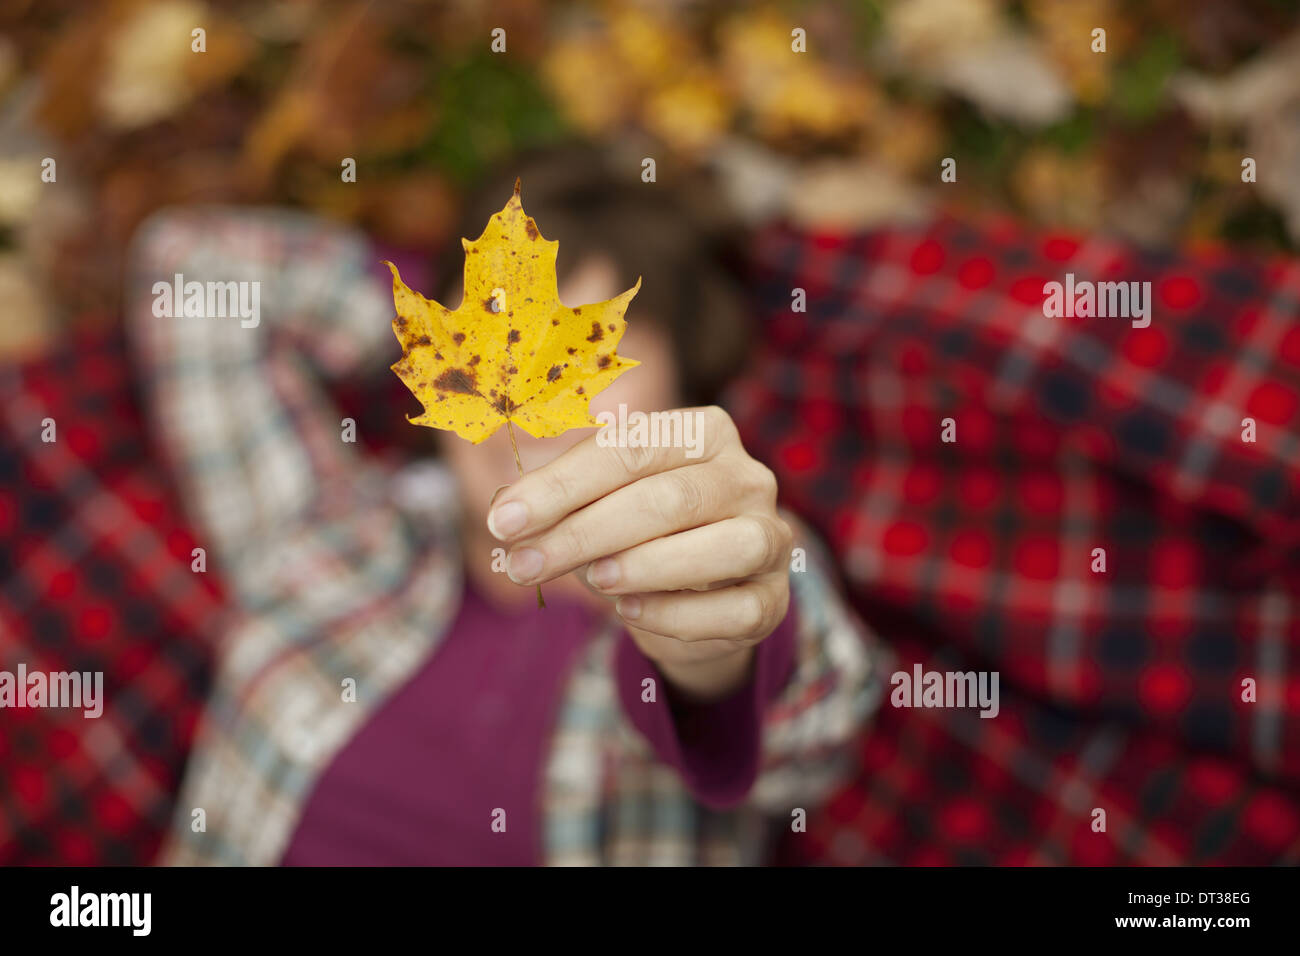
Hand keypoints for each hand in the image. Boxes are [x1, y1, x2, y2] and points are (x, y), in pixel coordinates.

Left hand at [486, 406, 791, 700]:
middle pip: (667, 499)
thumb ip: (561, 500)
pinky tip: (631, 612)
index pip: (630, 449)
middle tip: (522, 564)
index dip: (561, 487)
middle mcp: (747, 477)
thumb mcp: (598, 503)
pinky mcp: (774, 600)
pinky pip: (736, 610)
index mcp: (705, 432)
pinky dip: (678, 615)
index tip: (503, 522)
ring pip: (725, 547)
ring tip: (593, 582)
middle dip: (583, 534)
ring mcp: (771, 538)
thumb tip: (507, 514)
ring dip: (648, 566)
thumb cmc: (639, 532)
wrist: (696, 594)